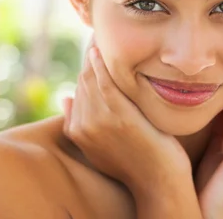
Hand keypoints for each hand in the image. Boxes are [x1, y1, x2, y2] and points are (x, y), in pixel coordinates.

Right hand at [62, 41, 200, 216]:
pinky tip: (101, 51)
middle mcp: (83, 125)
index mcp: (76, 132)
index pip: (76, 92)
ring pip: (90, 78)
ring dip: (92, 57)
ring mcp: (99, 119)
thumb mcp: (97, 148)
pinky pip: (104, 80)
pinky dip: (100, 63)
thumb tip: (64, 98)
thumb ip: (77, 125)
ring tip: (98, 41)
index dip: (84, 74)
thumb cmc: (133, 163)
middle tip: (96, 44)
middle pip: (82, 83)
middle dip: (88, 63)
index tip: (92, 58)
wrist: (157, 180)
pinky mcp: (118, 113)